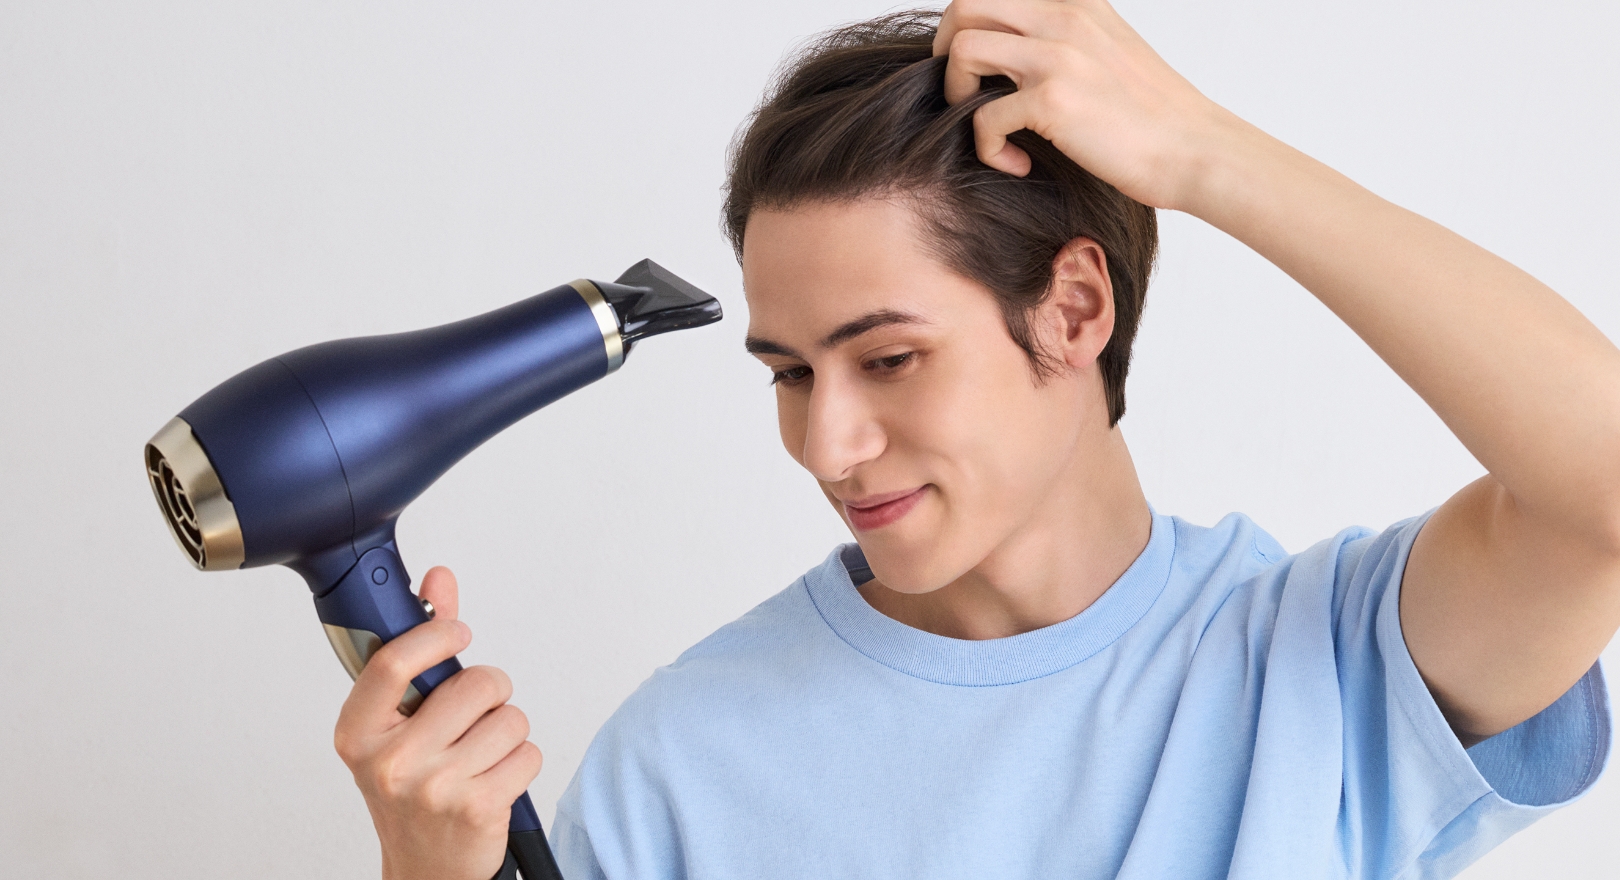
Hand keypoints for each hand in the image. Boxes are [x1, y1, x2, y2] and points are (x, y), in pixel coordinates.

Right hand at [333, 566, 542, 879]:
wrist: (425, 869)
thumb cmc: (412, 787)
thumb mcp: (401, 723)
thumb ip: (422, 648)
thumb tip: (439, 580)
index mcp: (359, 733)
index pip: (395, 659)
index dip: (436, 633)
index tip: (456, 632)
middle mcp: (391, 761)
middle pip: (477, 683)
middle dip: (489, 694)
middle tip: (471, 719)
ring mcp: (434, 787)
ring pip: (510, 718)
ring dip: (507, 732)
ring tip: (480, 756)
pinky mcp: (478, 808)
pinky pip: (528, 752)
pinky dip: (521, 762)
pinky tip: (494, 781)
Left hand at [934, 0, 1247, 210]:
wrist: (1194, 150)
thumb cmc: (1152, 117)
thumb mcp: (1108, 52)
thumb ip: (1063, 41)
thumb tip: (1010, 56)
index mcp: (1077, 3)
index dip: (970, 26)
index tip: (979, 67)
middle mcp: (1065, 16)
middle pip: (966, 5)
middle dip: (947, 50)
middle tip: (963, 92)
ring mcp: (1058, 55)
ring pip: (963, 50)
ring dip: (957, 93)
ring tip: (988, 128)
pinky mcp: (1053, 100)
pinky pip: (982, 119)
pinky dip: (988, 148)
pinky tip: (1017, 164)